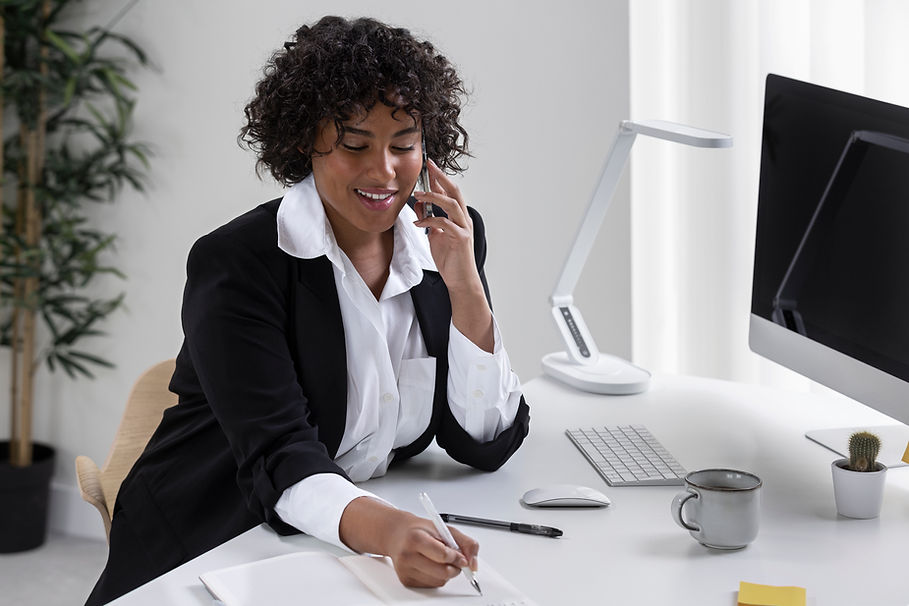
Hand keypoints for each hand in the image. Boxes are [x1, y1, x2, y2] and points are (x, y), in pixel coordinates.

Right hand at [385, 513, 478, 587]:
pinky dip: (437, 577)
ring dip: (446, 573)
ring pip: (439, 581)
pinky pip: (431, 585)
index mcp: (416, 538)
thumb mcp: (444, 528)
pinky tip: (431, 566)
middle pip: (442, 572)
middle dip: (455, 568)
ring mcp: (405, 570)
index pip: (443, 555)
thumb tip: (473, 563)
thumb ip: (465, 542)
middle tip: (456, 560)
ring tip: (440, 560)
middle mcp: (408, 555)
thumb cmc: (420, 530)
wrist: (397, 534)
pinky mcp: (406, 580)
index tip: (463, 559)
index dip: (457, 558)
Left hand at [412, 161, 493, 351]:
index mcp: (458, 217)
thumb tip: (419, 204)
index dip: (440, 178)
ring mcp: (464, 228)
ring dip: (434, 197)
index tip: (429, 166)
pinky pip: (444, 224)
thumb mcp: (435, 236)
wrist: (460, 280)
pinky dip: (430, 220)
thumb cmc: (450, 259)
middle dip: (441, 178)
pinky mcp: (460, 239)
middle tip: (429, 166)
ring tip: (418, 194)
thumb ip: (429, 219)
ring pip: (451, 205)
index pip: (450, 192)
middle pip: (454, 192)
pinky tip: (418, 222)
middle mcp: (464, 219)